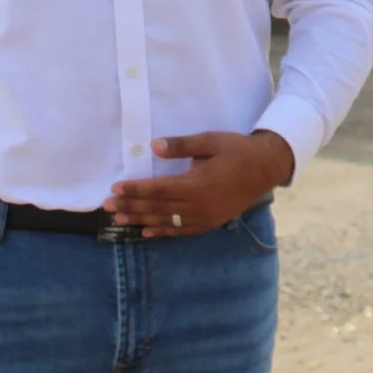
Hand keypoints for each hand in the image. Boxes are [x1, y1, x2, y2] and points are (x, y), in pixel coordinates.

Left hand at [105, 130, 294, 237]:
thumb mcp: (210, 141)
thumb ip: (182, 146)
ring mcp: (204, 217)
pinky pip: (181, 231)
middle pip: (157, 207)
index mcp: (197, 184)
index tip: (115, 188)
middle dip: (131, 206)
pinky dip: (162, 231)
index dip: (135, 189)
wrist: (266, 168)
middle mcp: (198, 205)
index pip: (158, 190)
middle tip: (106, 207)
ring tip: (119, 219)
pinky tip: (146, 232)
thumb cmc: (237, 150)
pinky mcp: (210, 223)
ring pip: (166, 221)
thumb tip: (154, 146)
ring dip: (140, 219)